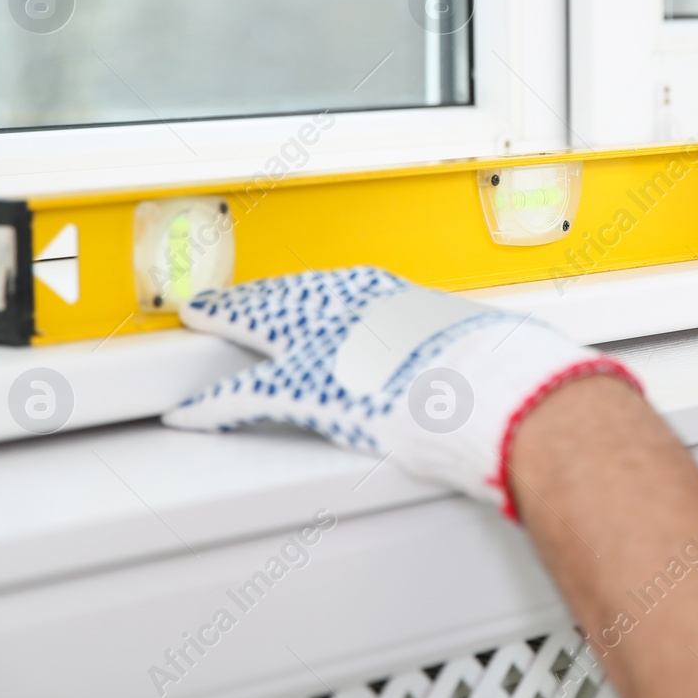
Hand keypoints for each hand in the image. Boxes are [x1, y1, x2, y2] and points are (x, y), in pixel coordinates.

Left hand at [161, 267, 638, 517]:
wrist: (499, 390)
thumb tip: (499, 363)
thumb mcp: (492, 346)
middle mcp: (359, 309)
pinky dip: (213, 404)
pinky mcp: (309, 387)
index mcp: (403, 296)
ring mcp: (330, 343)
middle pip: (293, 294)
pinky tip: (188, 412)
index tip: (308, 292)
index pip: (346, 286)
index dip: (318, 290)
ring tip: (202, 320)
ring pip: (262, 326)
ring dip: (231, 323)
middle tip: (231, 292)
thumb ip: (476, 351)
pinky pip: (246, 395)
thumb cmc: (508, 372)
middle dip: (259, 294)